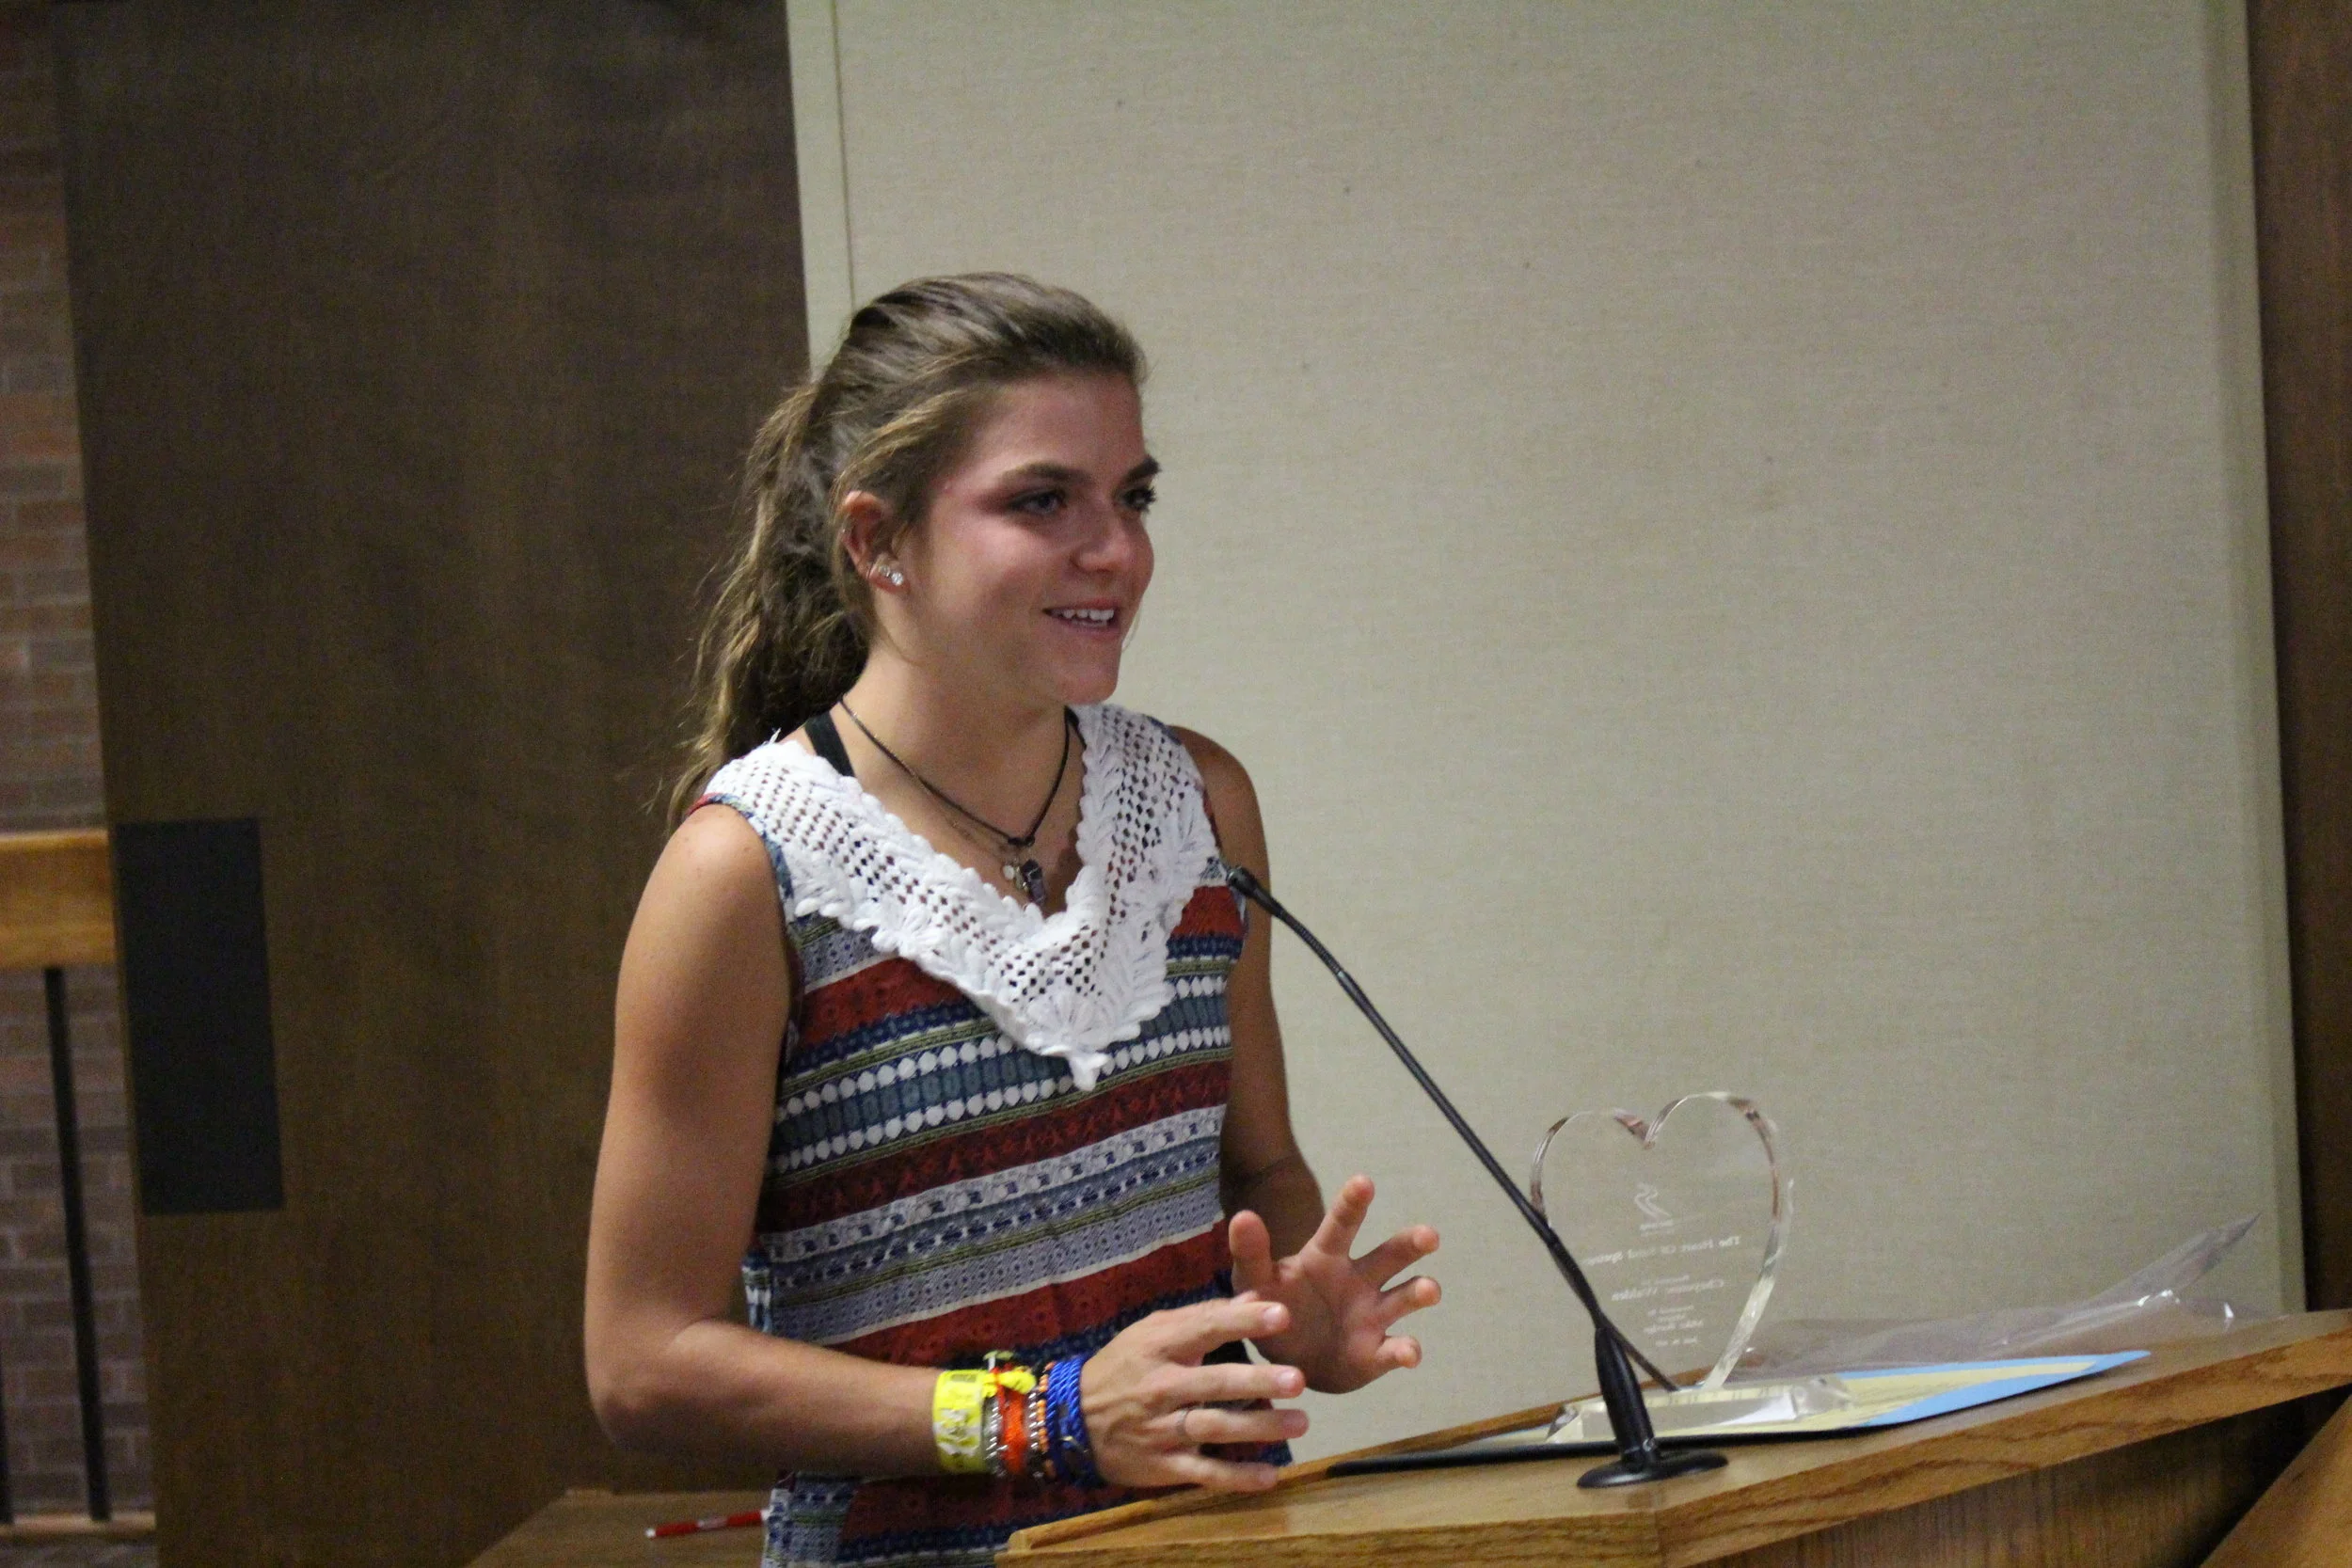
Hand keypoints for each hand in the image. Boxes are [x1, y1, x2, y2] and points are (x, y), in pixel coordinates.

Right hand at [1081, 1294, 1310, 1490]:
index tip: (1282, 1315)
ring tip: (1299, 1422)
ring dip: (1258, 1427)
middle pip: (1214, 1383)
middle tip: (1298, 1379)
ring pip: (1214, 1427)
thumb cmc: (1123, 1367)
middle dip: (1257, 1381)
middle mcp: (1161, 1387)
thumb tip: (1255, 1296)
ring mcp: (1161, 1429)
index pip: (1204, 1329)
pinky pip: (1203, 1472)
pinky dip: (1236, 1477)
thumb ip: (1203, 1316)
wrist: (1072, 1419)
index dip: (1242, 1321)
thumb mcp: (1152, 1332)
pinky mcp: (1162, 1466)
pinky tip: (1270, 1476)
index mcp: (1159, 1347)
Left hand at [1229, 1174, 1439, 1393]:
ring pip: (1404, 1297)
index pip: (1341, 1226)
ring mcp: (1372, 1315)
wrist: (1289, 1362)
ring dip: (1419, 1292)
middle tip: (1429, 1236)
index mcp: (1326, 1258)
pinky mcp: (1376, 1352)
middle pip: (1389, 1256)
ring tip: (1430, 1290)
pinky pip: (1395, 1350)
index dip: (1352, 1204)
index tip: (1364, 1181)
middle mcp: (1358, 1280)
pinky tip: (1409, 1353)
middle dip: (1410, 1244)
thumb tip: (1243, 1216)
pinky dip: (1405, 1351)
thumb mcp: (1255, 1282)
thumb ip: (1251, 1253)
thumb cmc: (1274, 1307)